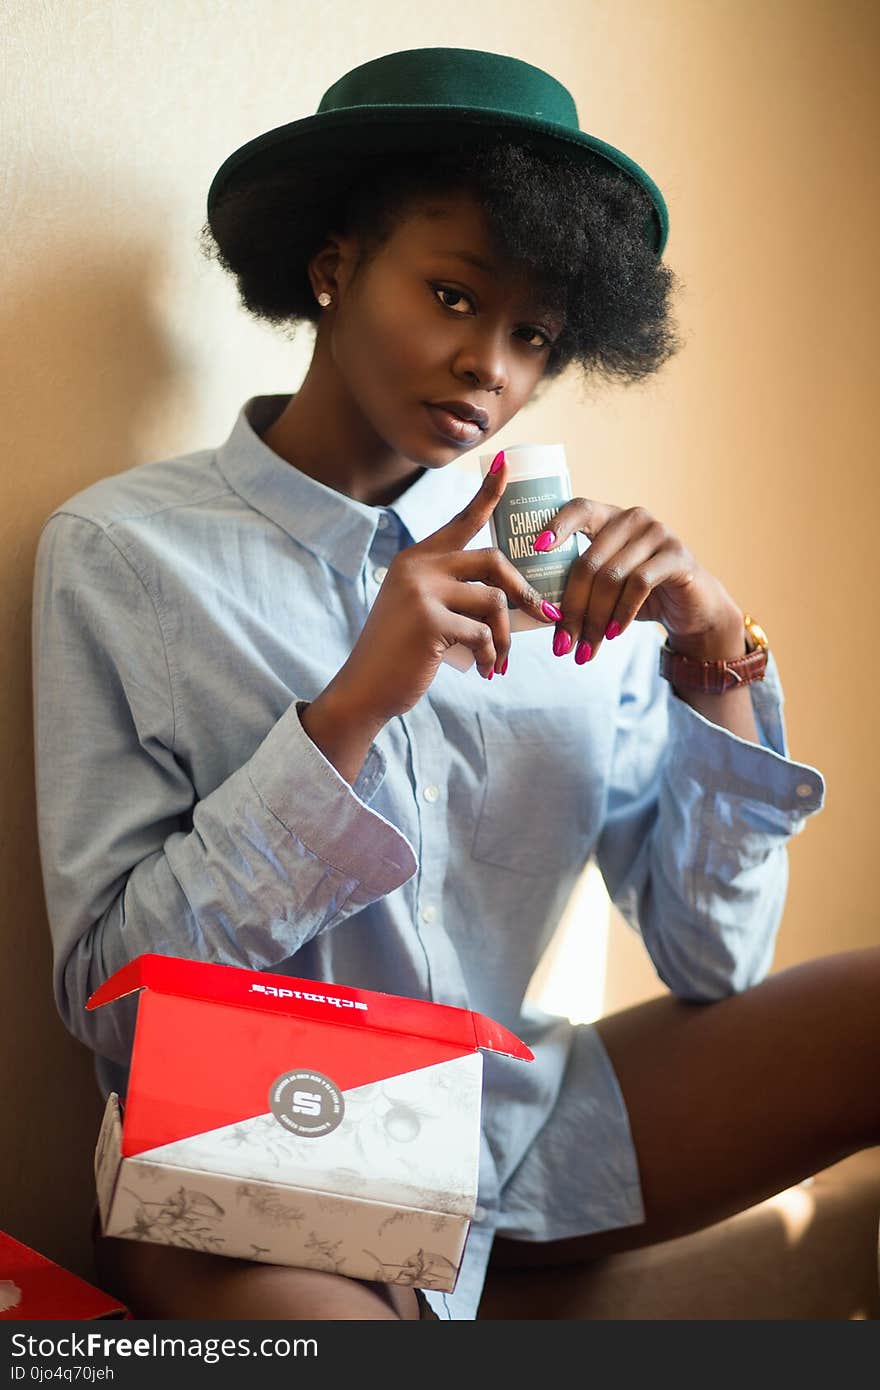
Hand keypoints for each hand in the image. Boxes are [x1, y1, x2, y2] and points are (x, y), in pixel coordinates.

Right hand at [335, 455, 556, 723]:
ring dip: (506, 636)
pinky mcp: (430, 622)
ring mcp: (422, 592)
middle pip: (493, 560)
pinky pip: (483, 633)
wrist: (365, 689)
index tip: (507, 464)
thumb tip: (506, 597)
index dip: (488, 493)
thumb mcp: (420, 611)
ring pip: (494, 601)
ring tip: (499, 661)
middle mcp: (418, 567)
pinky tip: (483, 671)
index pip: (461, 521)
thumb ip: (452, 593)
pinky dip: (490, 655)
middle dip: (523, 590)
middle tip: (542, 614)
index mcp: (416, 559)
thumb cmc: (399, 654)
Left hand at [533, 500, 743, 663]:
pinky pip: (639, 585)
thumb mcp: (605, 585)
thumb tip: (537, 612)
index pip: (578, 509)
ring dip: (594, 620)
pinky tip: (612, 635)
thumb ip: (577, 586)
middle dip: (572, 609)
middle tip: (562, 644)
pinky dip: (621, 614)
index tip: (534, 549)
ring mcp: (658, 534)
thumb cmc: (639, 595)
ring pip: (611, 578)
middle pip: (588, 562)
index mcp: (609, 517)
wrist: (692, 608)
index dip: (556, 526)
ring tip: (585, 650)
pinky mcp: (677, 556)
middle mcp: (632, 519)